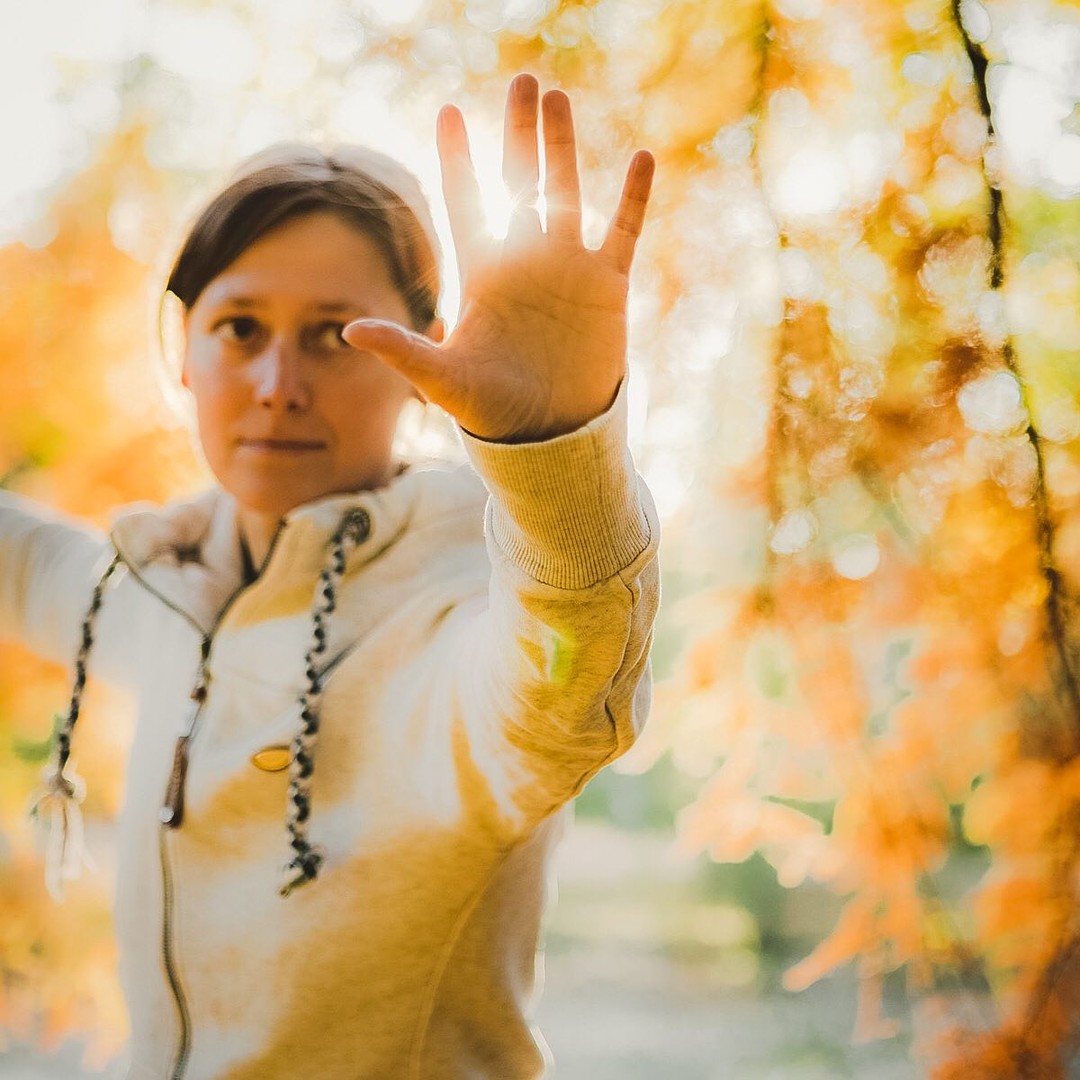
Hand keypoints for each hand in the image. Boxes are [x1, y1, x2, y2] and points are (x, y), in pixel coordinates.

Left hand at [342, 73, 654, 442]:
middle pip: (518, 181)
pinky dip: (632, 198)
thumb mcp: (443, 380)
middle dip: (518, 132)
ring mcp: (567, 270)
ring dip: (562, 147)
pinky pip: (622, 231)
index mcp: (481, 274)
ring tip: (557, 97)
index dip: (457, 159)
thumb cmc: (490, 410)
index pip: (466, 202)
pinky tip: (639, 157)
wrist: (548, 435)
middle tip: (521, 80)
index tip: (448, 112)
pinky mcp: (606, 287)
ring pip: (566, 192)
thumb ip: (404, 350)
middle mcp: (523, 261)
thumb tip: (349, 331)